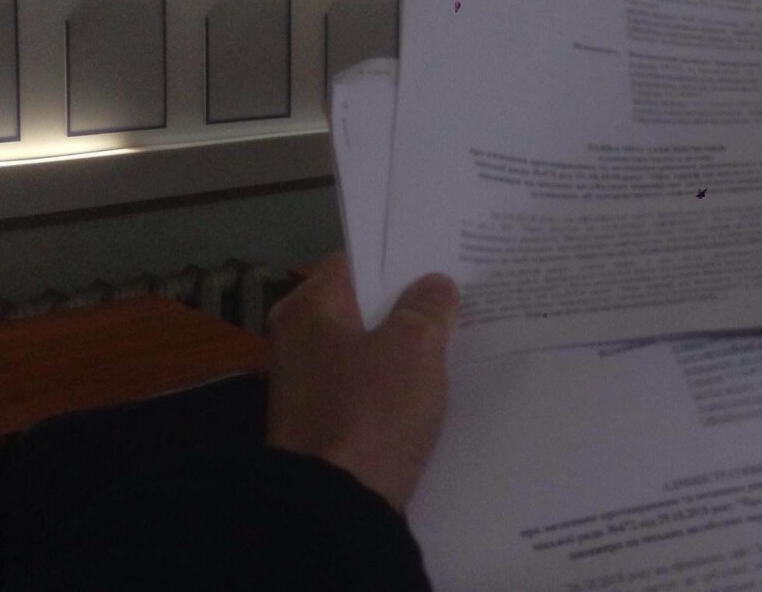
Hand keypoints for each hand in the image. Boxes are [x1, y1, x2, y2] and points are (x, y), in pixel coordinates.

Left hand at [265, 252, 459, 511]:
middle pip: (363, 308)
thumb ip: (427, 308)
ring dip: (408, 349)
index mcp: (308, 310)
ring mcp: (311, 389)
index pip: (355, 261)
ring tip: (462, 337)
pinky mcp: (327, 428)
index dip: (399, 255)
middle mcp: (299, 343)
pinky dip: (399, 388)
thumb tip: (434, 284)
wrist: (335, 509)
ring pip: (370, 352)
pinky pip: (371, 392)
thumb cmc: (368, 412)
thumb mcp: (412, 348)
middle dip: (410, 303)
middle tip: (463, 293)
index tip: (441, 252)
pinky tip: (439, 389)